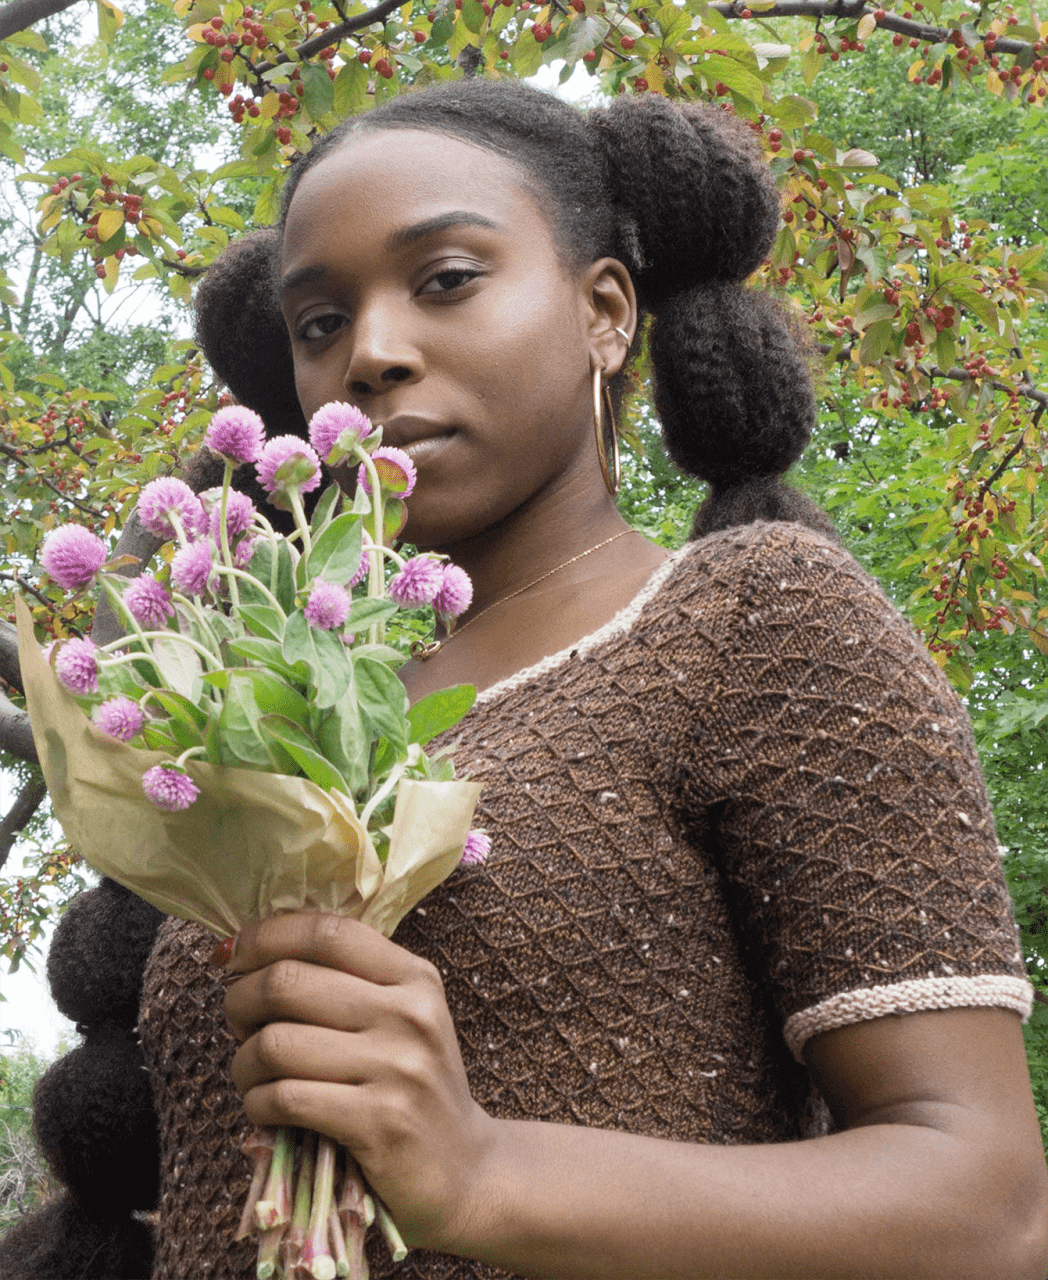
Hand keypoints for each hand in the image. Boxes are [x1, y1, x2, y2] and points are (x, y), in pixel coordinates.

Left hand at [222, 912, 497, 1250]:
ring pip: (276, 1043)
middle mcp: (410, 1014)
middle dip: (240, 1000)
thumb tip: (252, 950)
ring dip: (243, 1062)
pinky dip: (258, 1103)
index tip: (234, 954)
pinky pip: (285, 1098)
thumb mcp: (403, 1018)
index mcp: (414, 977)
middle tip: (238, 1024)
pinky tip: (266, 1108)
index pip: (328, 932)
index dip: (267, 936)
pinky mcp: (379, 1123)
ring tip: (252, 1075)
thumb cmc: (414, 1087)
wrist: (465, 1171)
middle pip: (288, 981)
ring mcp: (397, 1068)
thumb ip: (348, 981)